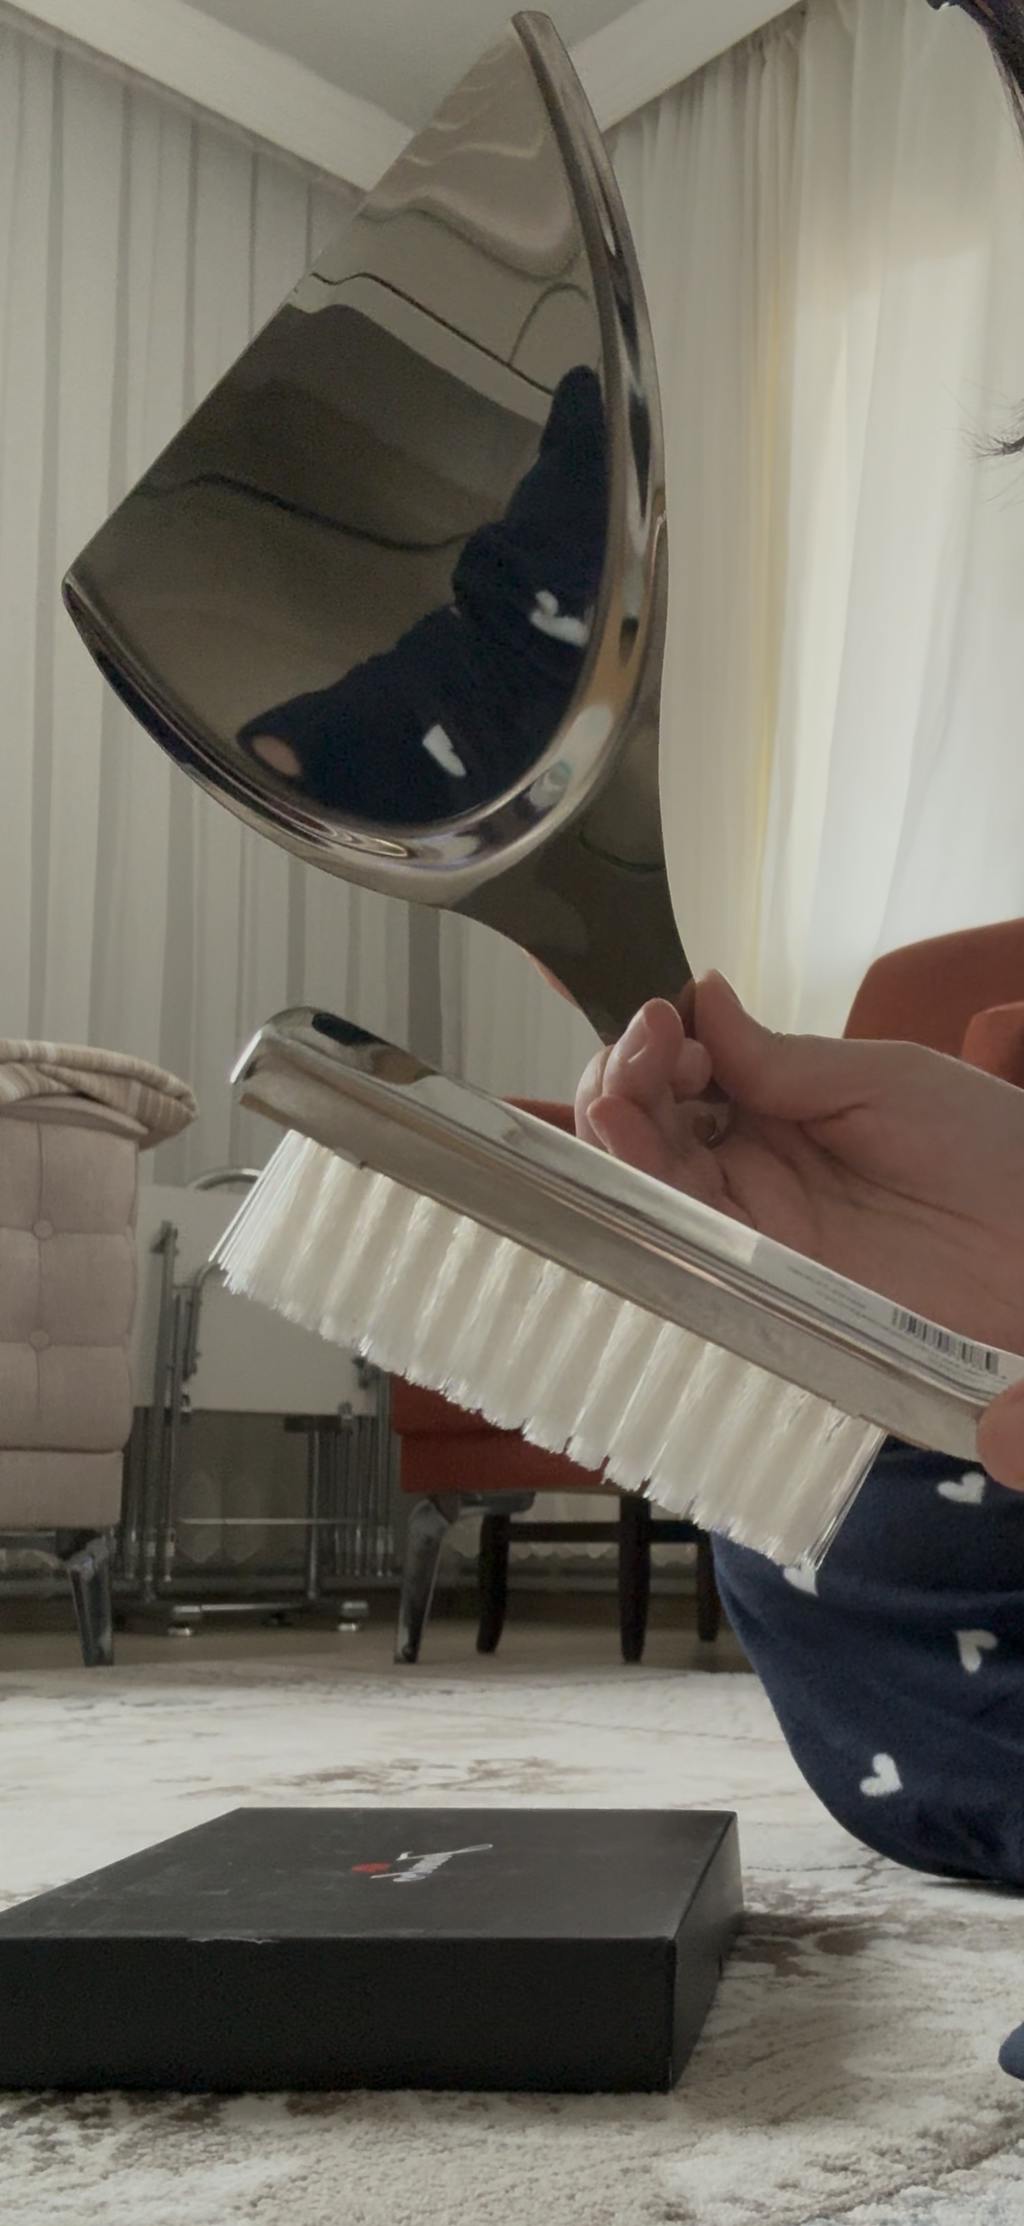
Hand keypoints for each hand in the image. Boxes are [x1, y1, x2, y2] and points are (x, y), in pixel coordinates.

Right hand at [576, 975, 1023, 1484]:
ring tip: (616, 1092)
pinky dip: (641, 1185)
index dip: (659, 1043)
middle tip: (648, 1050)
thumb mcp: (883, 1081)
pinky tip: (624, 1139)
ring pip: (653, 1176)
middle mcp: (756, 1163)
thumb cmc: (991, 1150)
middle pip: (653, 1122)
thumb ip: (782, 1059)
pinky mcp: (763, 1277)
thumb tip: (703, 996)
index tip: (666, 1021)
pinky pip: (684, 1233)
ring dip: (617, 1126)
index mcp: (783, 1104)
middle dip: (626, 1077)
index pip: (688, 1071)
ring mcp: (757, 1221)